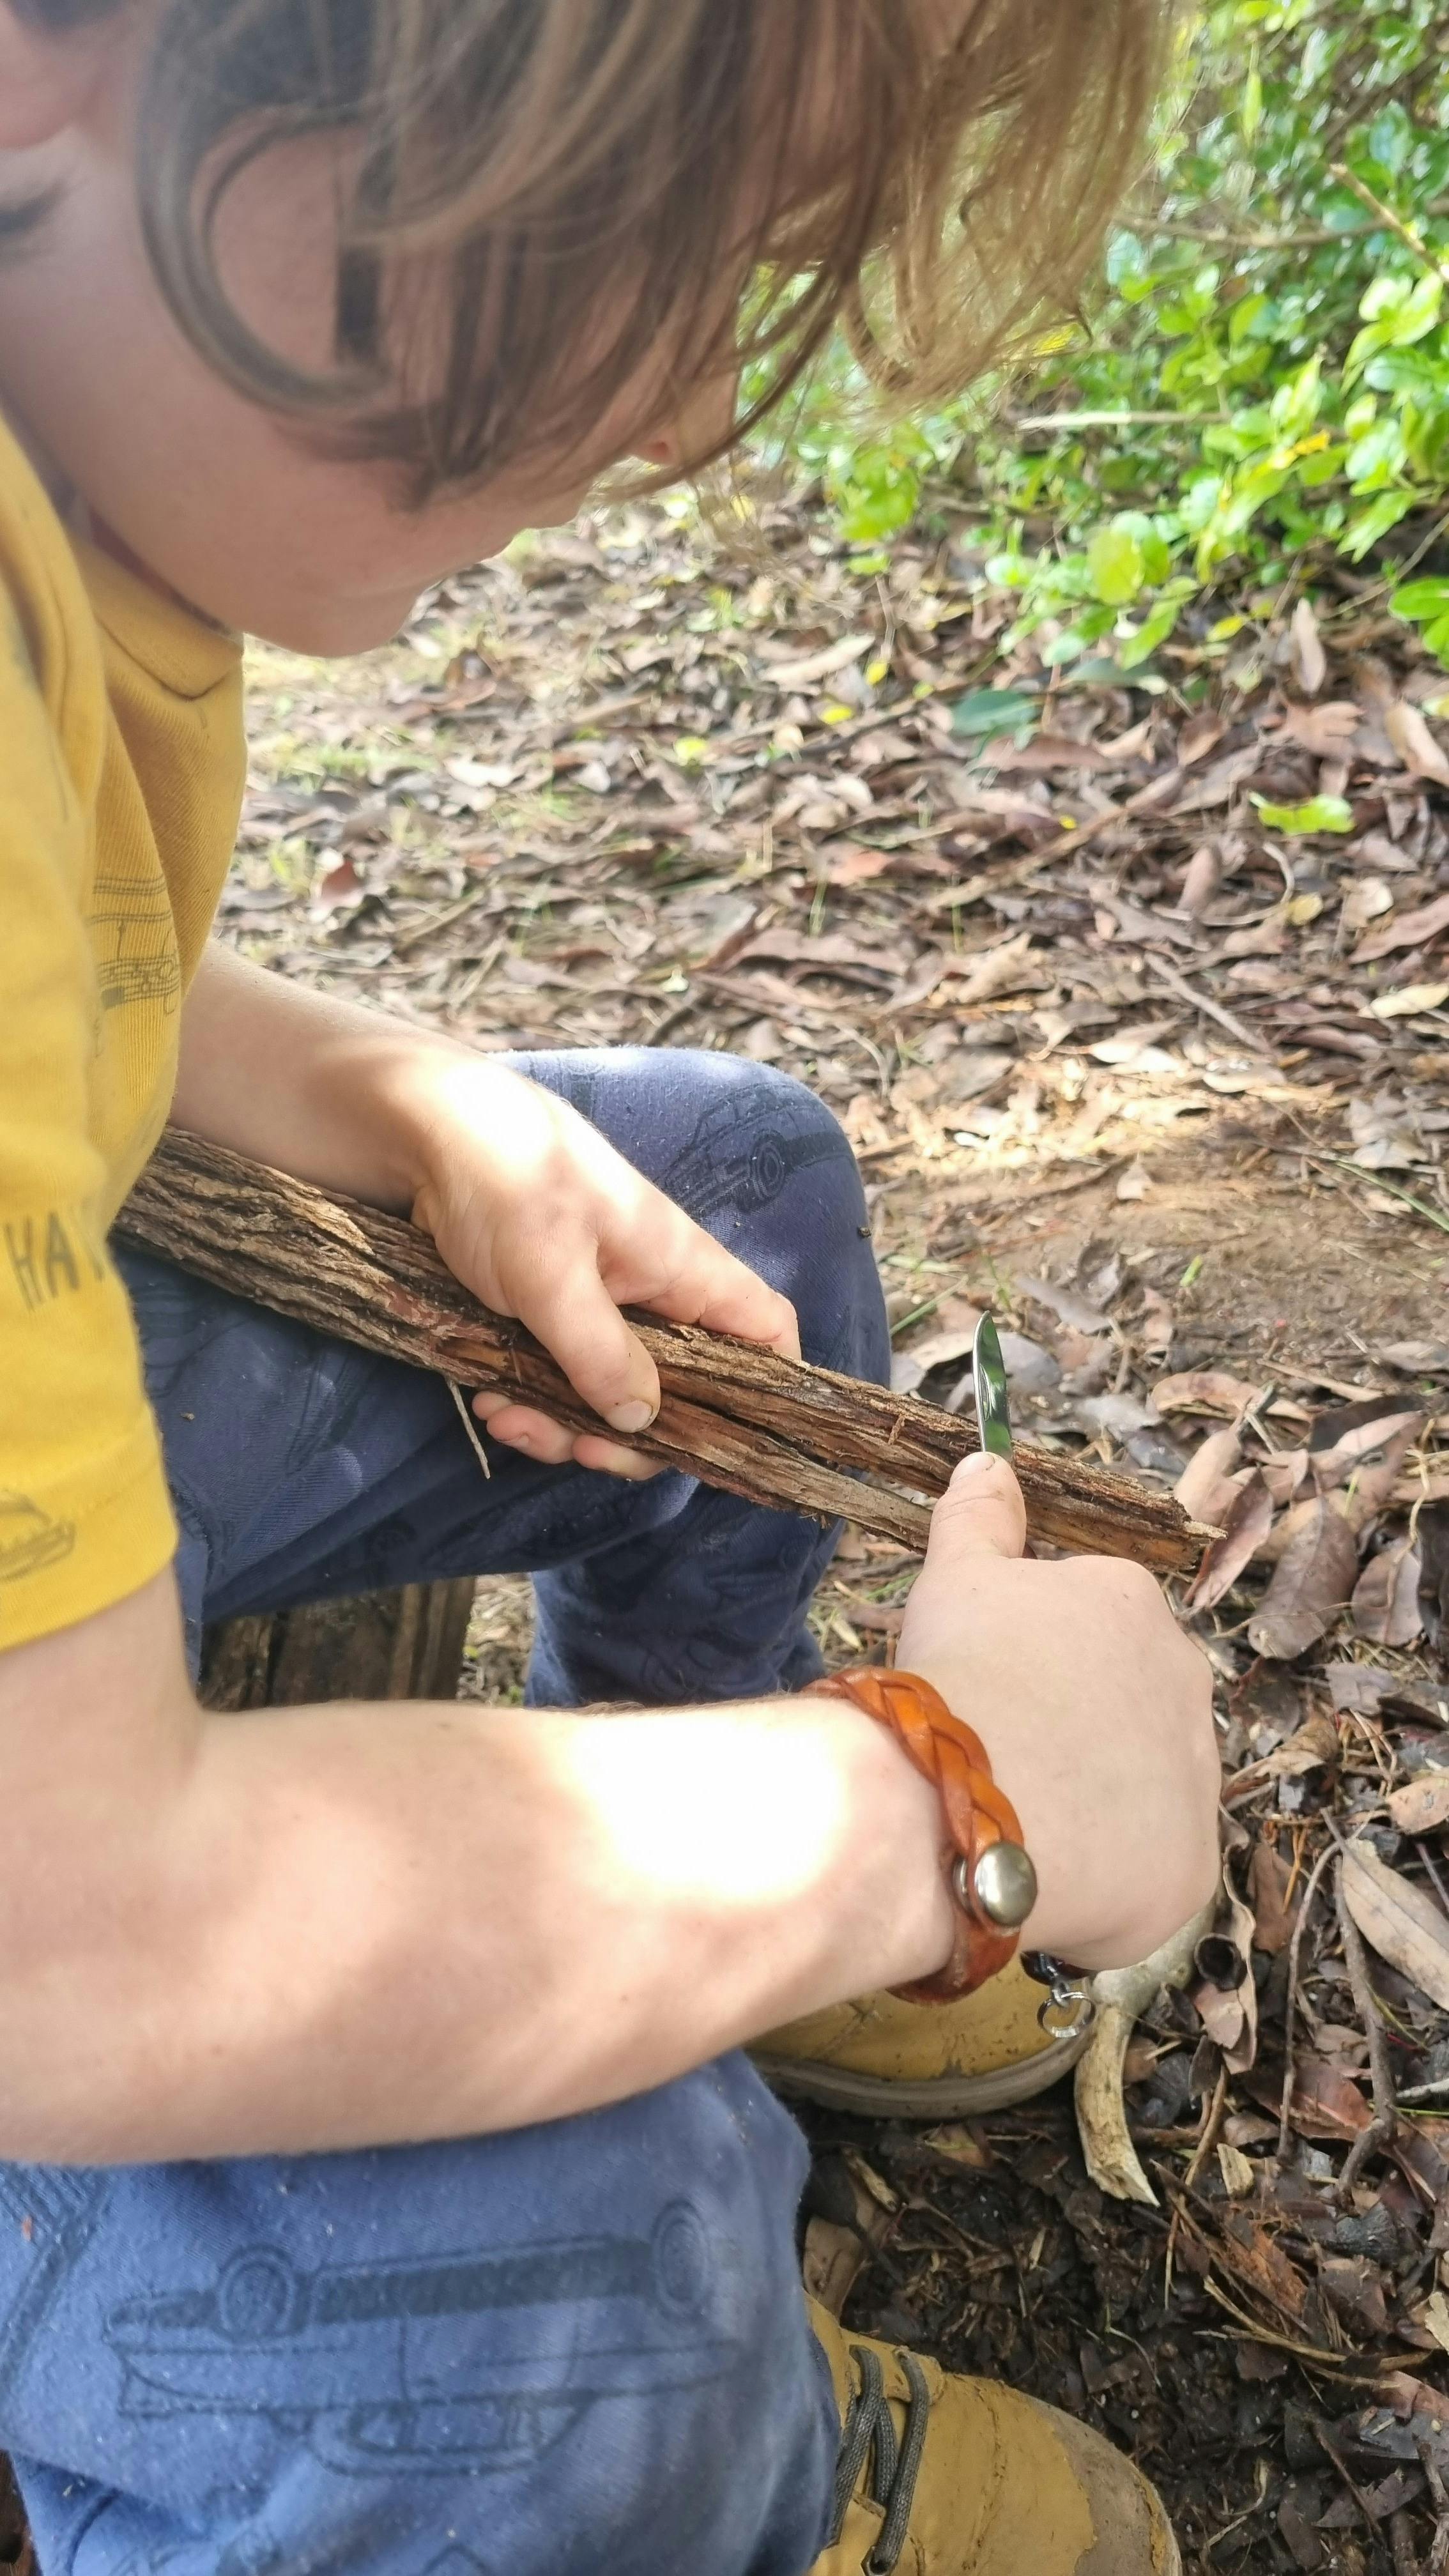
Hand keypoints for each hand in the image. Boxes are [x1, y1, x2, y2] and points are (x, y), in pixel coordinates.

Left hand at [408, 1059, 799, 1477]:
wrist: (421, 1130)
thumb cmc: (503, 1179)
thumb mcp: (551, 1274)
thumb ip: (601, 1352)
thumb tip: (642, 1422)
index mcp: (681, 1269)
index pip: (766, 1331)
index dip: (769, 1390)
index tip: (727, 1445)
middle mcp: (651, 1294)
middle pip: (682, 1391)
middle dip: (631, 1436)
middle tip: (580, 1452)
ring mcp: (598, 1307)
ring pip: (609, 1395)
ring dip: (562, 1424)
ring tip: (503, 1416)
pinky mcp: (546, 1316)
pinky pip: (556, 1381)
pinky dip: (527, 1400)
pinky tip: (486, 1397)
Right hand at [896, 1454, 1219, 1973]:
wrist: (969, 1801)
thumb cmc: (963, 1672)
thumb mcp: (955, 1576)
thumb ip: (978, 1518)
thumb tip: (987, 1461)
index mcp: (1133, 1604)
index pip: (1095, 1628)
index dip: (1037, 1663)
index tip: (991, 1687)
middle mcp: (1186, 1682)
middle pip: (1128, 1707)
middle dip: (1076, 1728)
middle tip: (1001, 1753)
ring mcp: (1197, 1780)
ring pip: (1140, 1789)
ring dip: (1092, 1800)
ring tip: (1017, 1820)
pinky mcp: (1190, 1870)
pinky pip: (1143, 1871)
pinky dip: (1099, 1877)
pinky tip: (1040, 1872)